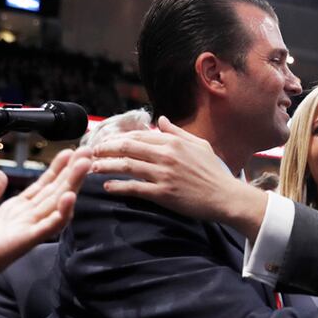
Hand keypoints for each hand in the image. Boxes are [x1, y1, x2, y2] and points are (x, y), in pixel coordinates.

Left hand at [0, 148, 90, 317]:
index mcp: (14, 212)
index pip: (41, 187)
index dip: (56, 170)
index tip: (69, 153)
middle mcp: (26, 219)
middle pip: (55, 191)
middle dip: (72, 172)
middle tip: (87, 153)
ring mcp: (28, 230)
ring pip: (57, 204)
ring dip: (72, 184)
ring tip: (85, 165)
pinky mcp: (25, 241)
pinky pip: (49, 226)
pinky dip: (62, 212)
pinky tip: (70, 197)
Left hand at [91, 116, 267, 237]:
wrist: (226, 197)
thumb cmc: (215, 172)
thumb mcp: (200, 145)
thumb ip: (178, 132)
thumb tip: (161, 119)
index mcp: (174, 142)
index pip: (138, 136)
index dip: (117, 138)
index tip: (104, 141)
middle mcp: (167, 155)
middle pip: (127, 147)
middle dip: (105, 149)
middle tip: (91, 152)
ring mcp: (164, 174)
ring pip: (126, 166)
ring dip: (106, 166)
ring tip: (92, 168)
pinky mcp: (163, 194)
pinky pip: (134, 188)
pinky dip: (118, 186)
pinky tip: (107, 186)